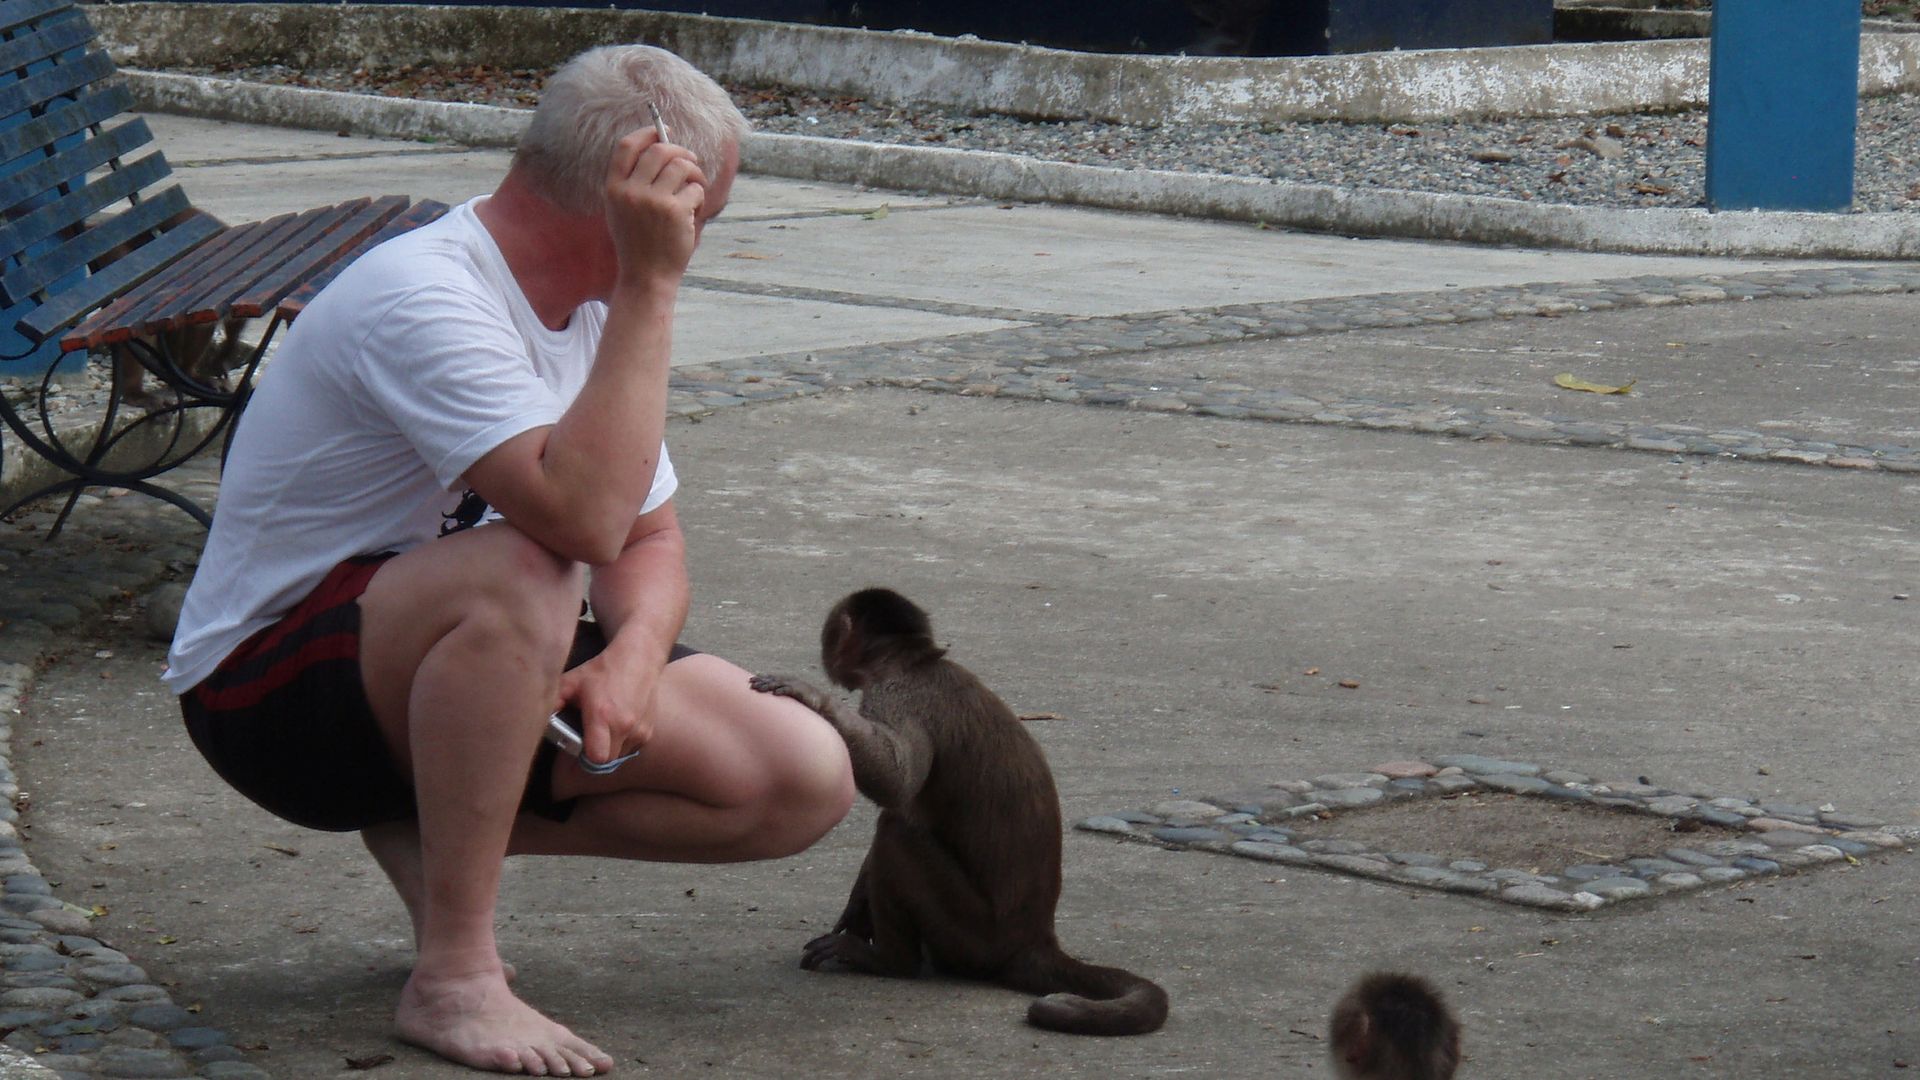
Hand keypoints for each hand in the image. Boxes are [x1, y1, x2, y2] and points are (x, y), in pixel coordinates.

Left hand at [559, 651, 660, 764]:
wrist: (640, 659)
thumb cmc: (602, 670)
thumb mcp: (572, 682)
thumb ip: (552, 703)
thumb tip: (533, 720)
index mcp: (602, 715)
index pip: (596, 757)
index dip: (584, 759)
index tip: (576, 748)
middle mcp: (624, 726)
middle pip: (606, 761)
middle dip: (594, 755)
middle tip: (585, 740)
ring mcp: (639, 730)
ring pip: (619, 756)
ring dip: (609, 749)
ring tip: (601, 731)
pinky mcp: (648, 731)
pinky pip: (631, 749)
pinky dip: (622, 744)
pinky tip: (615, 727)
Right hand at [603, 126, 706, 291]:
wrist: (646, 277)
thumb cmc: (639, 243)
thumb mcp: (623, 210)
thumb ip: (634, 180)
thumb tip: (661, 145)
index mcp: (613, 188)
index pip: (627, 146)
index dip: (647, 133)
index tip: (662, 131)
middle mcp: (630, 191)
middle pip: (659, 150)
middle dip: (680, 151)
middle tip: (691, 162)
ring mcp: (652, 201)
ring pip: (682, 166)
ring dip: (695, 174)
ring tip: (695, 189)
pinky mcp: (675, 212)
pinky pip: (695, 189)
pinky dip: (699, 197)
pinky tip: (694, 213)